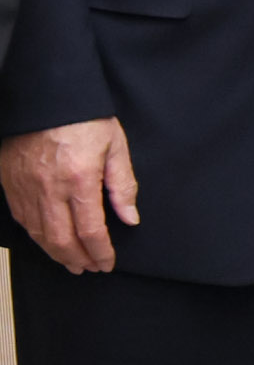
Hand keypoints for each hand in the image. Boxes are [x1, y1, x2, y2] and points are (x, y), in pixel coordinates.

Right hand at [0, 118, 139, 272]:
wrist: (45, 96)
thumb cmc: (84, 117)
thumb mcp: (115, 145)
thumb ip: (122, 184)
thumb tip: (130, 218)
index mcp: (79, 179)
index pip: (90, 230)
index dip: (100, 252)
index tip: (108, 263)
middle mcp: (49, 189)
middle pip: (61, 240)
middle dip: (78, 259)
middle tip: (90, 269)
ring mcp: (26, 188)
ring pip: (39, 235)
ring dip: (57, 254)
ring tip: (73, 263)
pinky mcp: (11, 184)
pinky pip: (23, 220)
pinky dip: (37, 237)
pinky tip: (49, 242)